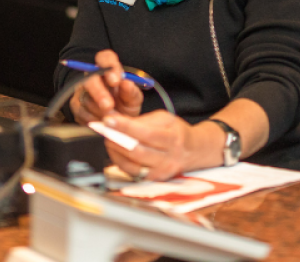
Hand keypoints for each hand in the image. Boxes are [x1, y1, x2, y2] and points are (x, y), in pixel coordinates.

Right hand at [70, 49, 142, 123]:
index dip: (109, 67)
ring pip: (86, 98)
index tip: (116, 81)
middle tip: (108, 105)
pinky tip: (103, 121)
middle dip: (99, 92)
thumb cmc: (125, 104)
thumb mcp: (133, 99)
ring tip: (112, 117)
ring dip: (99, 111)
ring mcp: (82, 90)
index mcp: (108, 68)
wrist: (118, 122)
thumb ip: (131, 91)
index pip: (105, 58)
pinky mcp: (76, 105)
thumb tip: (126, 83)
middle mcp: (92, 75)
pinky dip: (93, 119)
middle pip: (90, 78)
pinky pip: (81, 111)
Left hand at [100, 111, 220, 181]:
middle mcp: (169, 157)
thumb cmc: (176, 132)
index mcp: (172, 137)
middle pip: (138, 152)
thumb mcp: (164, 118)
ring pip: (134, 165)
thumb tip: (117, 121)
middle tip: (104, 130)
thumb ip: (141, 120)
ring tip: (108, 140)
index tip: (108, 120)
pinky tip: (116, 152)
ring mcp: (163, 172)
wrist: (195, 150)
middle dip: (117, 140)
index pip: (146, 133)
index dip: (125, 126)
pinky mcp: (156, 181)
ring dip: (116, 152)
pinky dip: (121, 162)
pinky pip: (134, 174)